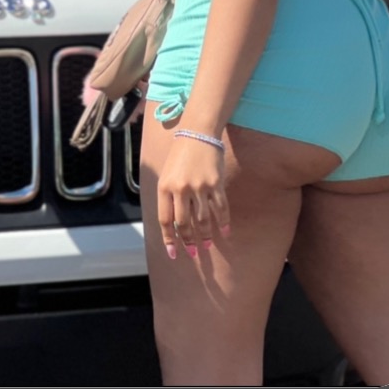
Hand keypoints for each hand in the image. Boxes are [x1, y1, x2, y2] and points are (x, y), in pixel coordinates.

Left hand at [156, 130, 230, 259]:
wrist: (197, 134)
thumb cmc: (180, 156)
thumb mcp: (167, 175)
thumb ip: (168, 197)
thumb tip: (172, 225)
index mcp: (164, 187)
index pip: (165, 220)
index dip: (169, 239)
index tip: (173, 254)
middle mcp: (180, 189)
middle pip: (184, 223)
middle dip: (188, 241)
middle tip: (194, 252)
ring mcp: (199, 187)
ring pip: (202, 220)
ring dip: (206, 236)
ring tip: (207, 245)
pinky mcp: (215, 184)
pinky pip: (220, 209)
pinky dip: (223, 223)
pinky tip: (224, 232)